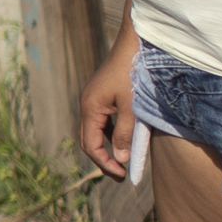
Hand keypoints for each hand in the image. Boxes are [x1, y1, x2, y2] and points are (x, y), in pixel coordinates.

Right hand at [76, 38, 138, 177]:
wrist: (134, 45)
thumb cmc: (133, 75)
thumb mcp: (132, 108)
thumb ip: (125, 134)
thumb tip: (119, 159)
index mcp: (90, 108)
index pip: (90, 145)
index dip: (104, 163)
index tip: (122, 176)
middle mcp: (87, 104)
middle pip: (88, 139)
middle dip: (103, 158)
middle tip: (120, 174)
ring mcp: (93, 99)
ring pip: (95, 130)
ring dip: (107, 146)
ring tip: (125, 158)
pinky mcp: (102, 94)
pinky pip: (102, 120)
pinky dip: (111, 133)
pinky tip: (125, 137)